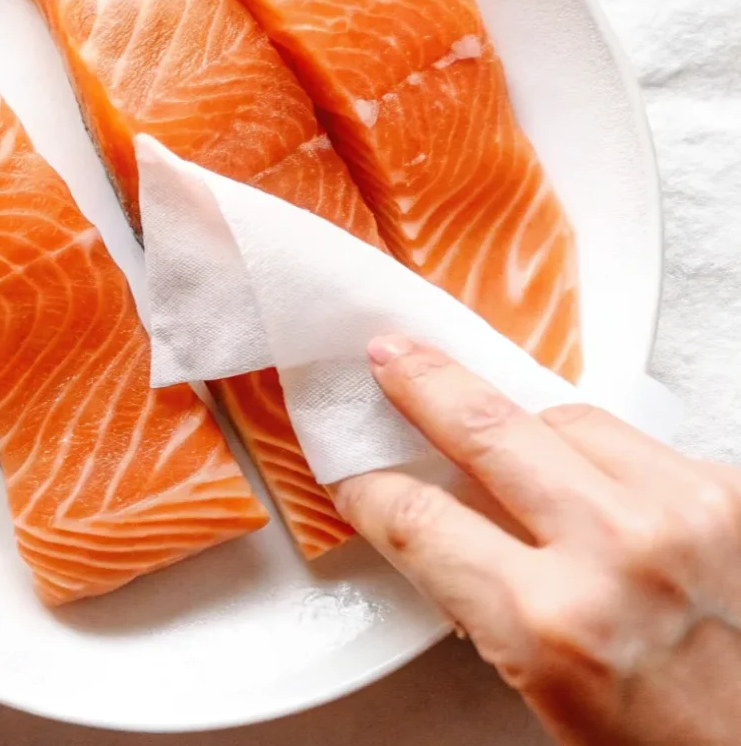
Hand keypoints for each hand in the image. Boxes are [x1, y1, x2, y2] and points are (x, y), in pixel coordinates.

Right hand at [332, 335, 740, 745]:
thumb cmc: (667, 745)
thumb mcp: (543, 689)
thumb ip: (484, 596)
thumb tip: (441, 522)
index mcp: (553, 624)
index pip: (422, 520)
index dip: (373, 489)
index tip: (358, 474)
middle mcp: (618, 553)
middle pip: (485, 427)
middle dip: (424, 382)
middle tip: (390, 355)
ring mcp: (682, 509)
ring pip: (563, 416)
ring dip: (518, 418)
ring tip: (487, 419)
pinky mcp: (729, 491)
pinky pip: (630, 437)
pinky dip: (592, 446)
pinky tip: (580, 469)